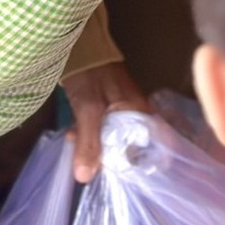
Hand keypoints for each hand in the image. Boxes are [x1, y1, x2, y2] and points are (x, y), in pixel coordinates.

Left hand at [59, 61, 149, 181]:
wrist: (78, 45)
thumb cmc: (89, 74)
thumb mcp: (88, 109)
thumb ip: (89, 142)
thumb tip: (85, 178)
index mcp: (140, 111)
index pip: (152, 146)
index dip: (141, 165)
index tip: (124, 179)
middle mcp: (136, 111)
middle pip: (129, 145)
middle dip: (108, 156)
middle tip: (87, 163)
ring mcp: (121, 108)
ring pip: (113, 136)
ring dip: (94, 144)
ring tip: (74, 142)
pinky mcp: (107, 105)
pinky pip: (103, 126)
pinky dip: (89, 132)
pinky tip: (73, 133)